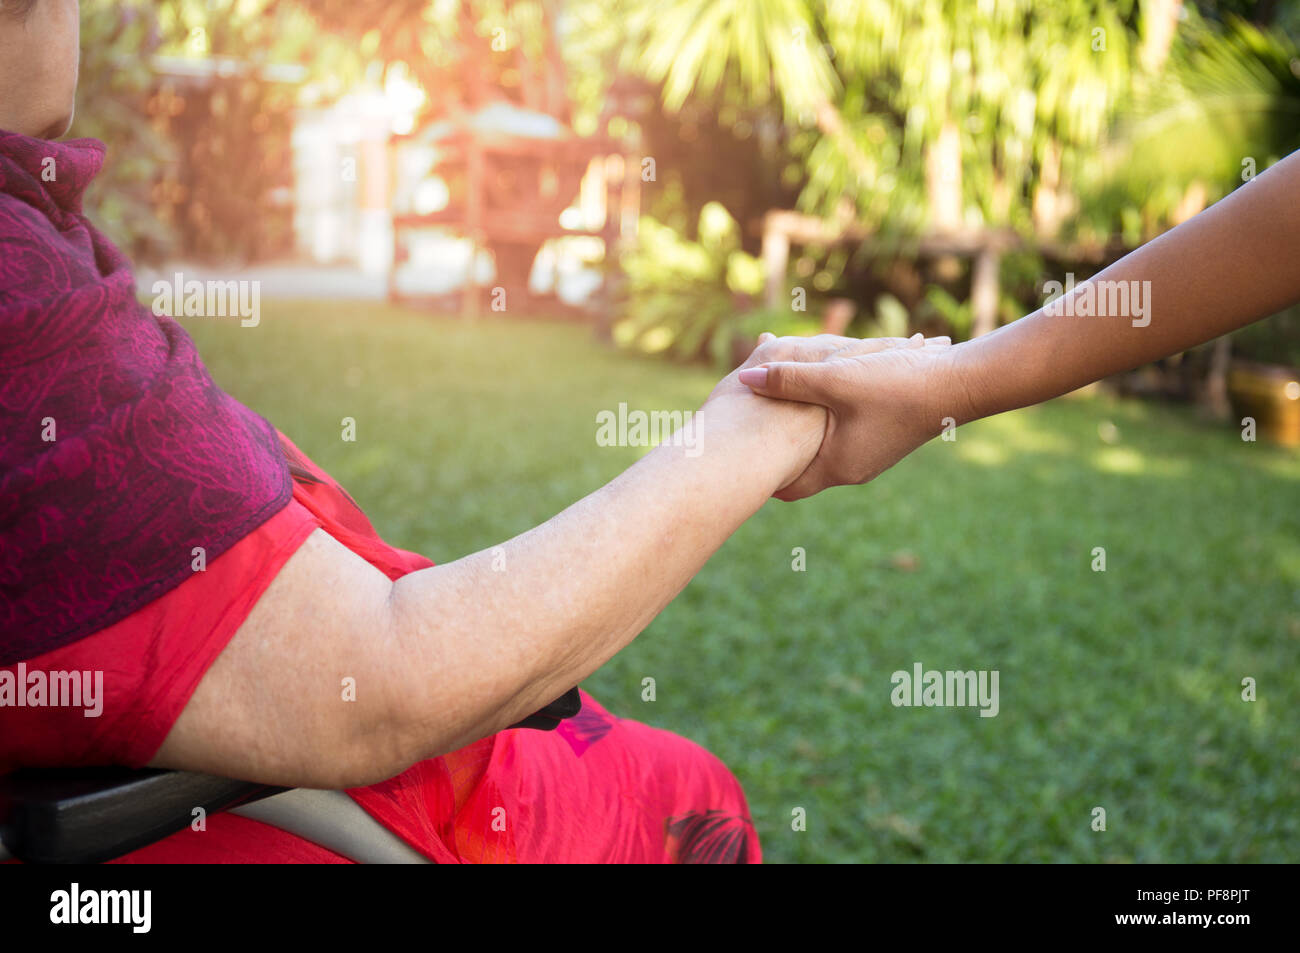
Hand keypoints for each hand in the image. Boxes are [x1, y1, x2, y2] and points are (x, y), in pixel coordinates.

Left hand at [737, 334, 967, 500]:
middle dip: (774, 451)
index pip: (787, 488)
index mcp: (839, 466)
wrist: (957, 383)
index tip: (731, 463)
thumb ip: (788, 379)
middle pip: (801, 468)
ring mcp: (868, 453)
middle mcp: (853, 467)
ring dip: (798, 431)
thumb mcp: (835, 378)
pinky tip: (810, 395)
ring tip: (769, 412)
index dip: (758, 477)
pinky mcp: (880, 435)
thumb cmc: (895, 384)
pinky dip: (821, 420)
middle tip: (742, 435)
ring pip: (821, 448)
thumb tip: (745, 379)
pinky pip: (839, 434)